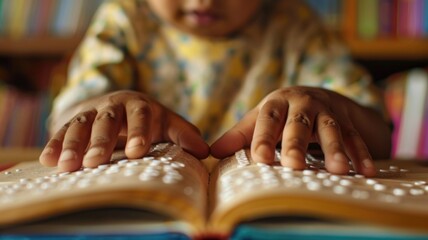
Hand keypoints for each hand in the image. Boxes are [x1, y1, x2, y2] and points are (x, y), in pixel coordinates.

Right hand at [39, 90, 208, 171]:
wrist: (118, 103)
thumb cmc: (147, 118)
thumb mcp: (166, 122)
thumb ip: (184, 134)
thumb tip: (205, 151)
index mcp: (140, 105)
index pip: (140, 115)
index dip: (138, 132)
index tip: (137, 152)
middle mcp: (114, 105)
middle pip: (106, 120)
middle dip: (100, 141)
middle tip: (95, 162)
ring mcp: (91, 111)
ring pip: (81, 125)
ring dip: (73, 144)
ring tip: (67, 166)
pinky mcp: (73, 119)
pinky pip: (62, 130)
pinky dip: (54, 144)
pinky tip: (47, 160)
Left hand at [211, 86, 389, 176]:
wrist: (317, 95)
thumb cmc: (281, 113)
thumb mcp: (260, 118)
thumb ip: (239, 135)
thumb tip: (211, 152)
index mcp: (277, 102)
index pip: (267, 119)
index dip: (263, 137)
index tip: (259, 158)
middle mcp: (303, 104)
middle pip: (299, 123)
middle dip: (297, 143)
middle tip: (294, 165)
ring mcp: (327, 112)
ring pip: (331, 129)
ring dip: (336, 149)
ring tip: (338, 170)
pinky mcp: (347, 121)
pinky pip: (355, 138)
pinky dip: (361, 154)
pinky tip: (366, 172)